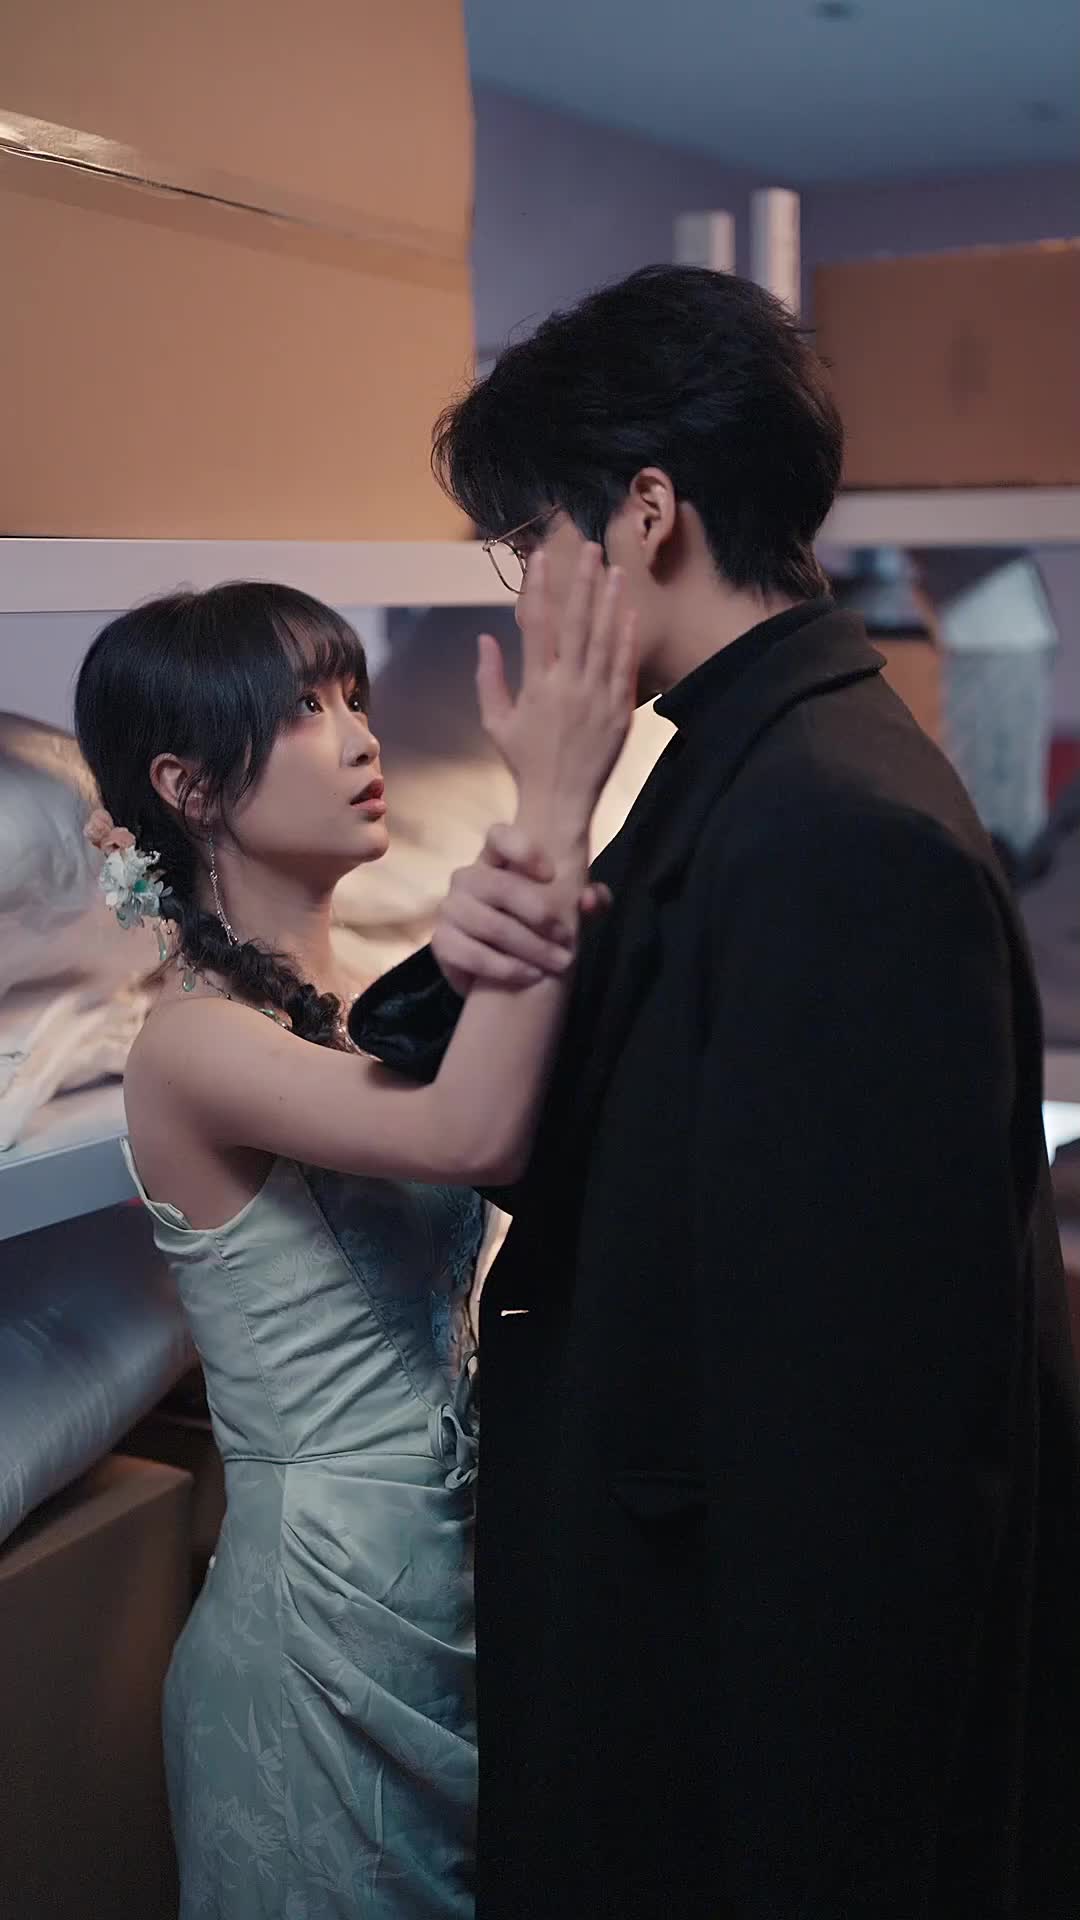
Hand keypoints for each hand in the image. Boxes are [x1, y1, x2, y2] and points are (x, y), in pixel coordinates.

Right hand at [433, 823, 612, 996]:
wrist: (503, 970)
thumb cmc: (538, 927)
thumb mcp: (570, 912)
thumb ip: (590, 901)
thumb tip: (589, 899)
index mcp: (496, 859)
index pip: (498, 836)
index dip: (521, 849)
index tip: (551, 874)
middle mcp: (467, 878)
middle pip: (500, 886)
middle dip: (540, 915)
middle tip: (568, 939)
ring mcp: (450, 909)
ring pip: (490, 925)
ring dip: (530, 947)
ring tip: (558, 963)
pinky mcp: (441, 941)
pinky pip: (470, 954)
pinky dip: (504, 968)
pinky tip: (529, 975)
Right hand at [476, 545, 636, 830]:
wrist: (558, 801)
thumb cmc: (524, 762)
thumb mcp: (496, 722)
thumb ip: (489, 678)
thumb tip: (485, 637)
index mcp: (536, 686)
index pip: (536, 625)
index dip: (538, 588)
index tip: (540, 558)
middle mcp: (567, 686)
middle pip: (576, 623)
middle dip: (582, 582)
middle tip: (590, 549)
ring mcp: (596, 697)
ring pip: (604, 639)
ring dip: (609, 601)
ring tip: (614, 570)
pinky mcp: (619, 711)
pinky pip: (625, 667)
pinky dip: (627, 638)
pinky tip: (629, 612)